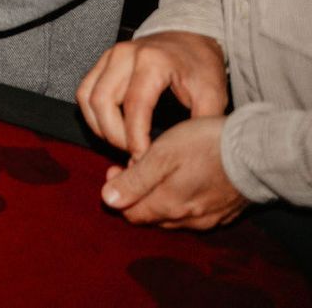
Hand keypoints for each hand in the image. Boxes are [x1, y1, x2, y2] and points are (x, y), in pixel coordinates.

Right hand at [76, 31, 228, 157]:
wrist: (190, 38)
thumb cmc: (201, 66)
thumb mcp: (212, 95)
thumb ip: (199, 124)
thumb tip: (183, 153)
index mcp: (153, 61)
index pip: (135, 105)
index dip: (135, 136)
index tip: (144, 157)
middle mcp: (125, 54)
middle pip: (102, 101)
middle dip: (113, 134)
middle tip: (132, 152)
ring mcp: (109, 55)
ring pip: (87, 96)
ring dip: (99, 125)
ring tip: (121, 142)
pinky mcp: (102, 61)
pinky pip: (84, 90)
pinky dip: (92, 113)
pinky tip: (110, 127)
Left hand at [102, 117, 248, 228]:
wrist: (259, 151)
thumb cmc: (206, 146)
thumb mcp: (162, 155)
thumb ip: (135, 180)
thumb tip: (108, 200)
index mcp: (169, 207)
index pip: (130, 214)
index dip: (118, 193)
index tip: (118, 168)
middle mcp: (188, 220)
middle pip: (150, 216)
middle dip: (137, 194)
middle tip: (137, 165)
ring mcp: (209, 218)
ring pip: (172, 216)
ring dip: (159, 196)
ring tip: (161, 168)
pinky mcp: (225, 213)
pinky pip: (195, 213)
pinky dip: (182, 199)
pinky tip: (186, 179)